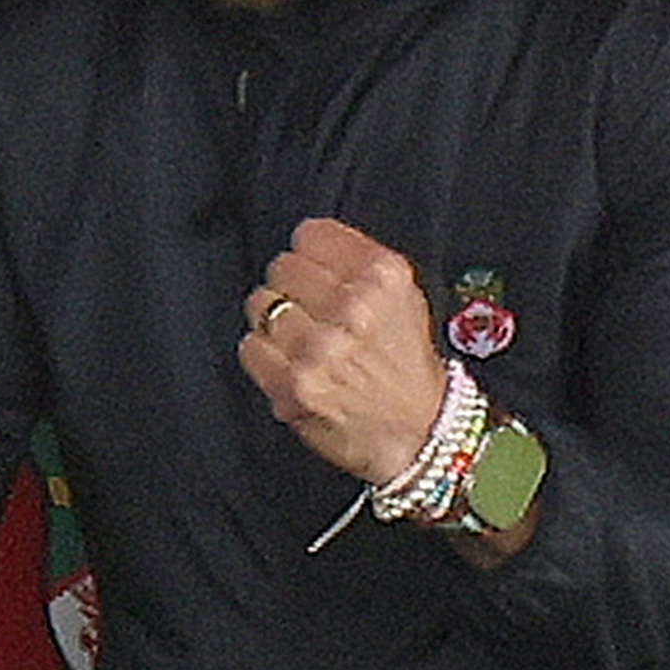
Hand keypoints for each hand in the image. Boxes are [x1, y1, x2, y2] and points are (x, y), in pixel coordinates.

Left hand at [236, 215, 447, 487]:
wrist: (419, 434)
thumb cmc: (406, 368)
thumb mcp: (403, 297)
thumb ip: (357, 262)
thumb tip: (307, 242)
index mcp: (384, 278)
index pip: (311, 235)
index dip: (308, 255)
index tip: (313, 269)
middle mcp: (354, 308)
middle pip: (282, 267)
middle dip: (292, 288)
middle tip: (309, 313)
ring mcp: (322, 347)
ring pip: (261, 305)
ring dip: (274, 323)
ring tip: (300, 342)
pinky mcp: (295, 384)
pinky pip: (250, 347)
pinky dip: (264, 357)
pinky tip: (289, 366)